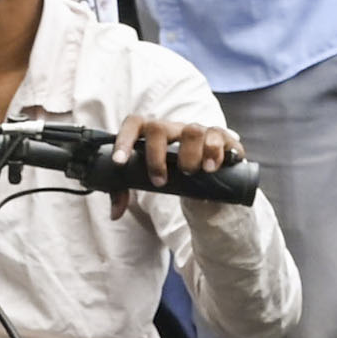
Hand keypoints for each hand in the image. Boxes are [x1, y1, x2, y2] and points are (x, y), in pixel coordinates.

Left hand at [109, 113, 244, 211]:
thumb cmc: (174, 177)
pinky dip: (214, 152)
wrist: (209, 180)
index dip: (124, 140)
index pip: (134, 124)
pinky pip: (218, 136)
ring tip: (192, 173)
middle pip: (158, 127)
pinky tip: (211, 167)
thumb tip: (114, 213)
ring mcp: (198, 131)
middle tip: (160, 182)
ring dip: (189, 154)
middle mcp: (174, 129)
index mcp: (153, 135)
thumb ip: (127, 193)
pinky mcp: (221, 139)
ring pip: (191, 130)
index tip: (119, 163)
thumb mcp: (150, 182)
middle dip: (155, 156)